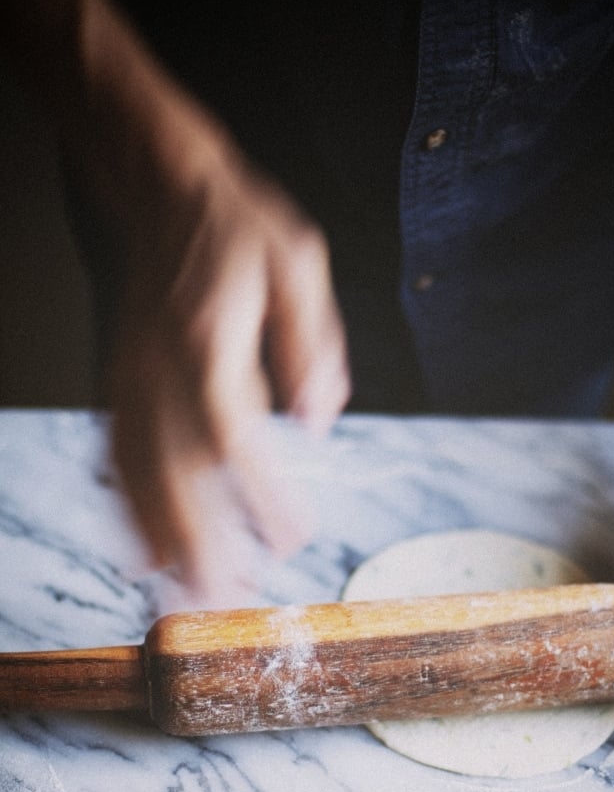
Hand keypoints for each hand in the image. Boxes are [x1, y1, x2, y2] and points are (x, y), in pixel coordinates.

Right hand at [107, 127, 349, 595]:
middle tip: (231, 599)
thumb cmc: (241, 228)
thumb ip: (311, 345)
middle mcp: (161, 365)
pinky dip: (127, 511)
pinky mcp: (121, 384)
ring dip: (161, 542)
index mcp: (210, 336)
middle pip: (174, 470)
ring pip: (138, 473)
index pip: (233, 433)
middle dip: (201, 542)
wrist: (166, 191)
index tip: (292, 539)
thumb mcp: (299, 264)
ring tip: (187, 598)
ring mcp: (132, 378)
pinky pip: (117, 457)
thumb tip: (318, 421)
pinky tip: (142, 557)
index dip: (260, 494)